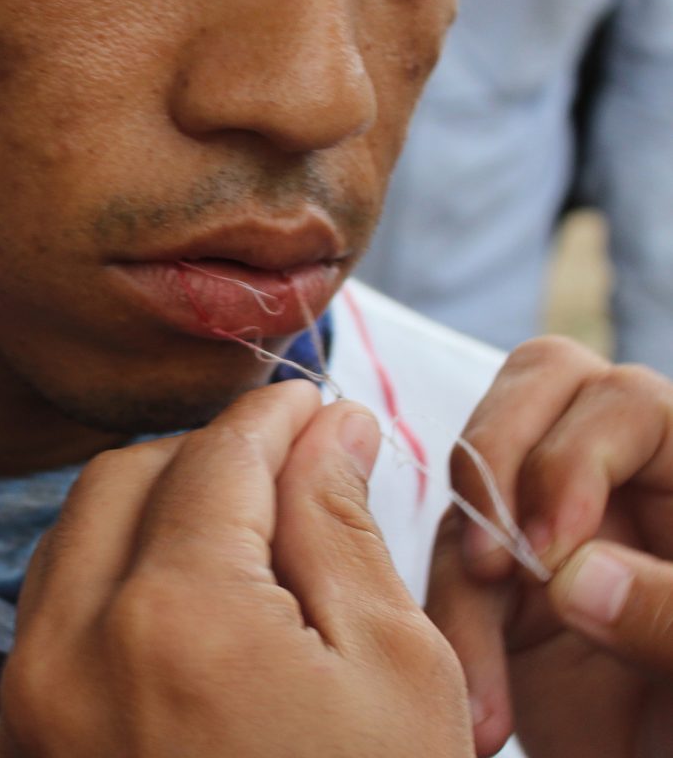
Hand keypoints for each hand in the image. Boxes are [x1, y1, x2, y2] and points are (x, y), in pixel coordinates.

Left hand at [0, 381, 473, 757]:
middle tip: (287, 461)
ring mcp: (34, 701)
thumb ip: (343, 524)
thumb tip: (330, 428)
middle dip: (214, 450)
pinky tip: (191, 584)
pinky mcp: (27, 738)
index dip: (276, 412)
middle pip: (134, 472)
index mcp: (179, 621)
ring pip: (83, 528)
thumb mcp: (393, 670)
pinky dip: (121, 563)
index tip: (312, 402)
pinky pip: (59, 599)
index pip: (221, 454)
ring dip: (162, 499)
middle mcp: (75, 650)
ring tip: (244, 521)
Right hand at [426, 337, 672, 757]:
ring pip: (477, 486)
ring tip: (478, 667)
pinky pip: (456, 576)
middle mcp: (620, 478)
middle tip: (490, 561)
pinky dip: (456, 635)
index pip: (622, 401)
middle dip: (493, 461)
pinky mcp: (509, 588)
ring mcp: (558, 524)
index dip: (573, 458)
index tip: (551, 551)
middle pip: (538, 391)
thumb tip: (572, 579)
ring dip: (464, 575)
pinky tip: (483, 716)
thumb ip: (671, 612)